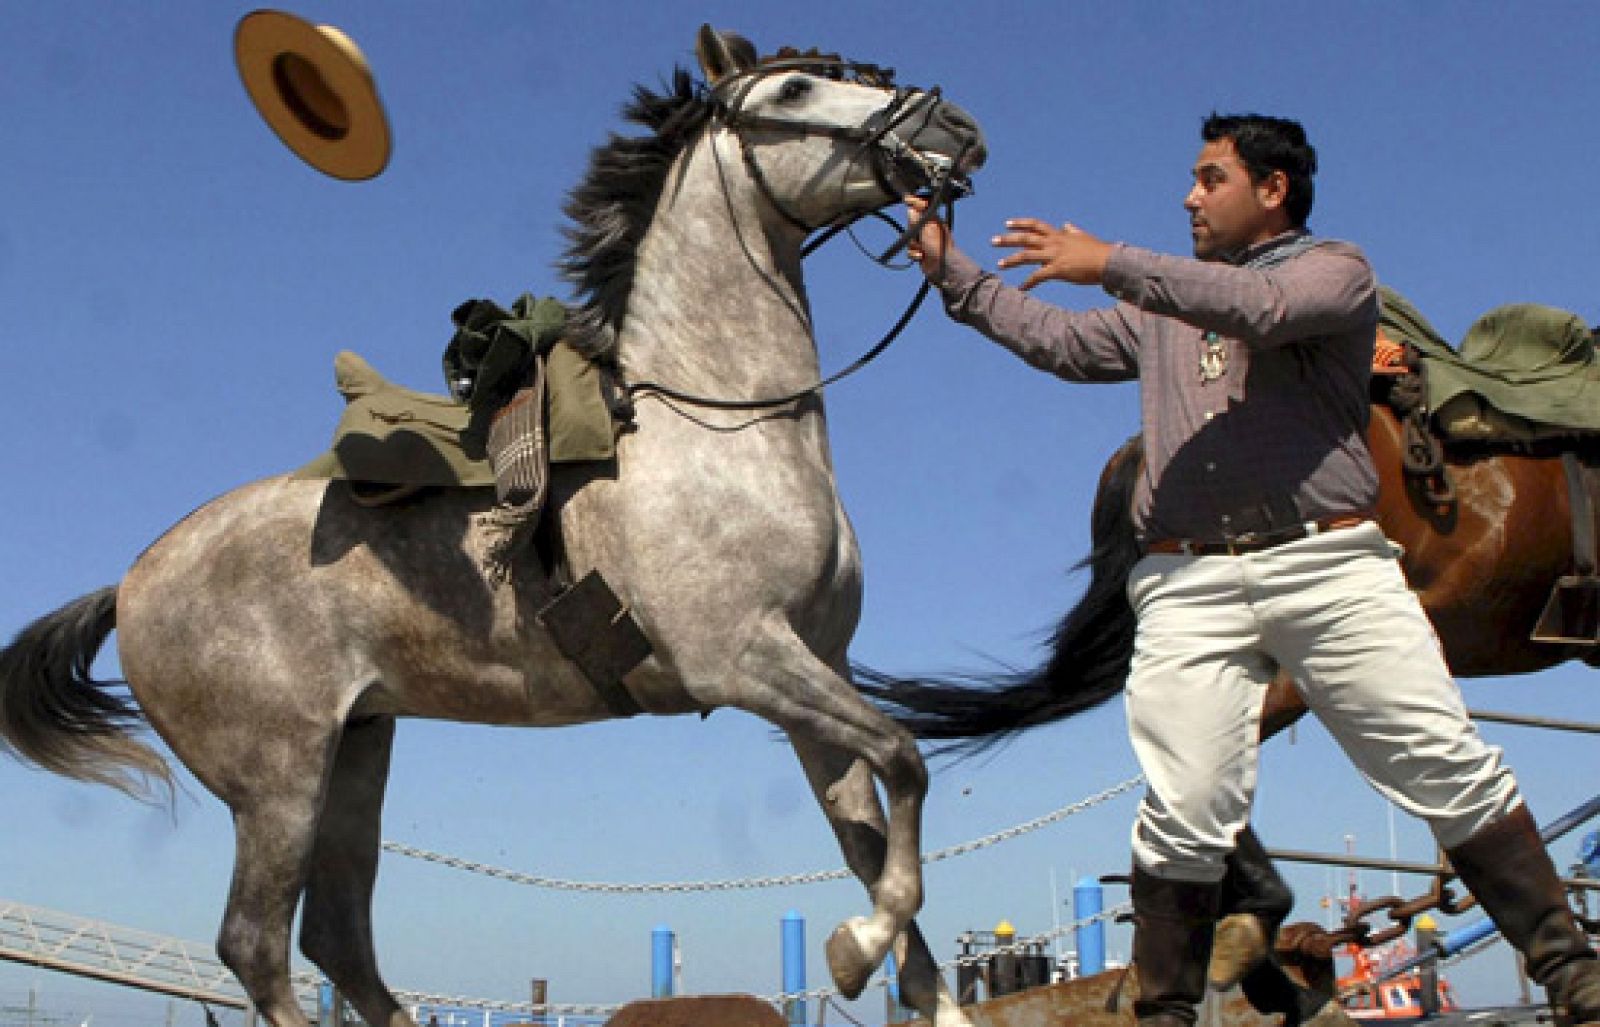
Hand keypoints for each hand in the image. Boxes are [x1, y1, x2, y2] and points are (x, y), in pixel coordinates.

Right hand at [903, 194, 954, 278]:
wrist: (943, 268)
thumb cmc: (940, 248)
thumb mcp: (928, 230)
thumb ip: (918, 219)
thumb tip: (911, 208)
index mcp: (934, 221)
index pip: (923, 206)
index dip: (915, 202)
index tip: (907, 200)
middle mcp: (929, 229)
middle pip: (913, 223)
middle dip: (912, 230)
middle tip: (919, 235)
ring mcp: (925, 241)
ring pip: (910, 238)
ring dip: (913, 245)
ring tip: (922, 249)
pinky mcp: (921, 251)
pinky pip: (911, 249)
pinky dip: (914, 253)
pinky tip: (921, 256)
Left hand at [993, 217, 1111, 289]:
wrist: (1108, 261)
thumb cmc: (1098, 251)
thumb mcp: (1083, 236)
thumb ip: (1072, 231)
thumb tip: (1066, 224)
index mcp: (1059, 235)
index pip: (1036, 225)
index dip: (1021, 223)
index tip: (1007, 224)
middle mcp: (1054, 243)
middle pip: (1026, 238)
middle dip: (1008, 239)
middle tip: (993, 241)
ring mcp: (1055, 256)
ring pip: (1027, 255)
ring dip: (1011, 260)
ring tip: (999, 265)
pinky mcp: (1058, 270)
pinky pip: (1038, 276)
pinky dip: (1028, 283)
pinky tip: (1020, 289)